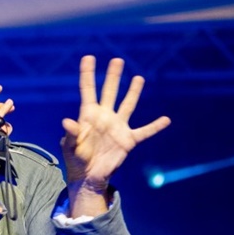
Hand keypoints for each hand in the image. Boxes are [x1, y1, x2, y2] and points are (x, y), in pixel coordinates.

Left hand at [61, 56, 169, 214]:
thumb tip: (67, 121)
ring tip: (138, 78)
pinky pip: (144, 132)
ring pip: (127, 105)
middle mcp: (104, 117)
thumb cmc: (76, 160)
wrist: (88, 176)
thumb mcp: (70, 147)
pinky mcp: (127, 140)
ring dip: (133, 92)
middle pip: (110, 92)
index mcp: (88, 115)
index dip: (87, 74)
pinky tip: (166, 120)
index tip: (88, 57)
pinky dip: (155, 126)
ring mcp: (117, 127)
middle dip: (113, 76)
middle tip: (117, 60)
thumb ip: (71, 134)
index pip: (88, 90)